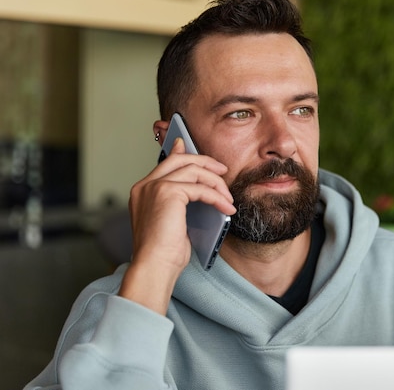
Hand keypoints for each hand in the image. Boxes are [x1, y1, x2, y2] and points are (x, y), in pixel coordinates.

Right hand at [119, 138, 235, 313]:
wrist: (154, 266)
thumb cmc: (163, 252)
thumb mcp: (172, 221)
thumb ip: (180, 202)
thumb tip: (196, 190)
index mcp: (142, 191)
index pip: (165, 163)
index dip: (182, 153)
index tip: (196, 149)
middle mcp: (145, 185)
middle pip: (180, 160)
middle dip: (205, 162)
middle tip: (222, 170)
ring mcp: (154, 187)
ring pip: (193, 171)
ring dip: (216, 183)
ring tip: (227, 197)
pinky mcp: (167, 192)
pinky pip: (200, 188)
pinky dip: (216, 197)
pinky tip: (225, 207)